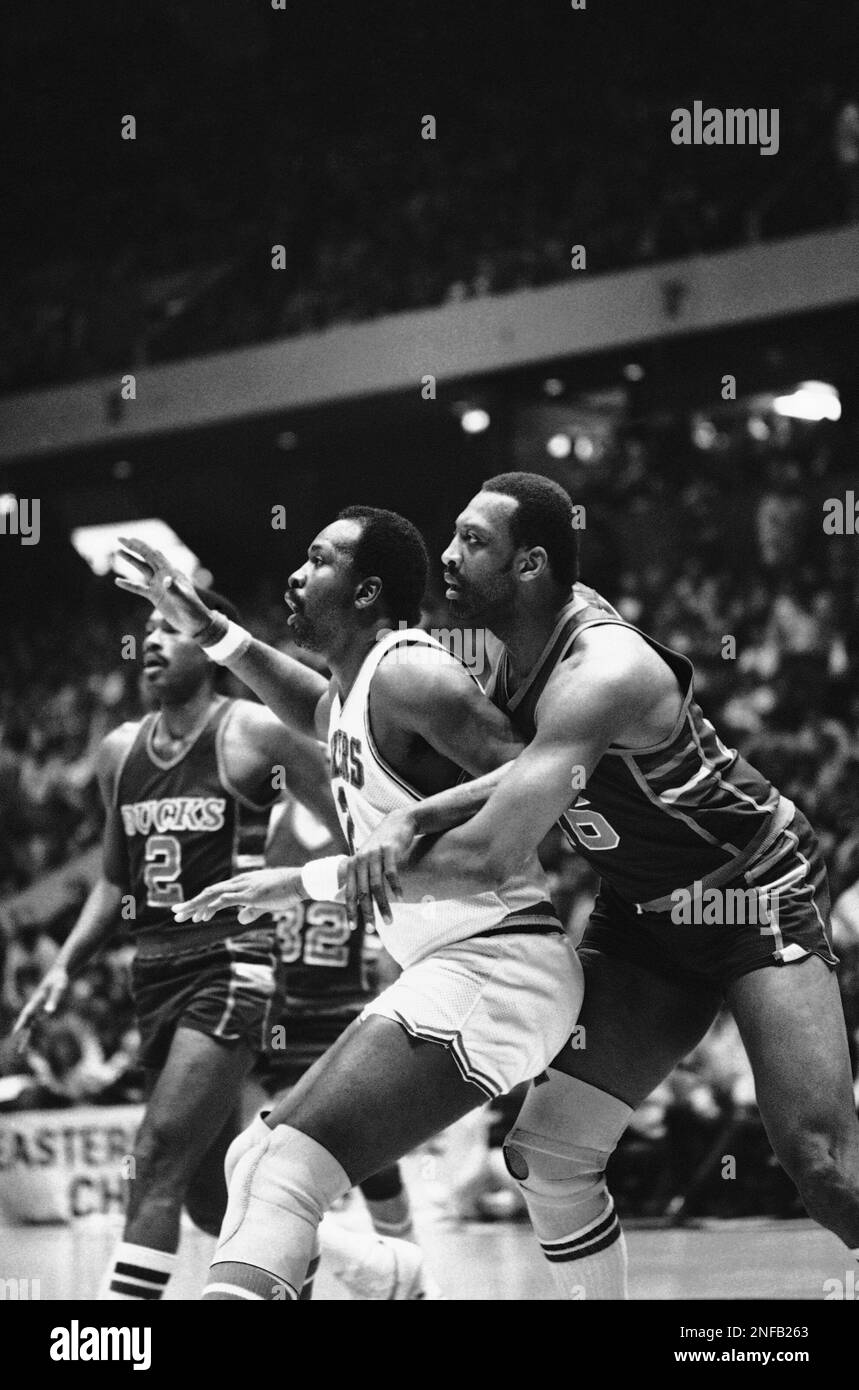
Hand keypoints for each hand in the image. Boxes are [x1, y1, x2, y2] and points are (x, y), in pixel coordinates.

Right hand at [12, 965, 69, 1043]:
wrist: (59, 972)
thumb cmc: (60, 979)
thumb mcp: (59, 988)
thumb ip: (54, 999)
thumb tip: (49, 1012)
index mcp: (37, 999)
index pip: (26, 1014)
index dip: (21, 1023)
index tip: (15, 1033)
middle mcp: (34, 1004)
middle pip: (26, 1021)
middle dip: (22, 1034)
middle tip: (19, 1049)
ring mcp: (37, 1006)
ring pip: (29, 1023)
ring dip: (26, 1034)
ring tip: (22, 1049)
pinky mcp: (41, 1006)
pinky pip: (34, 1020)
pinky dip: (31, 1028)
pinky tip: (28, 1035)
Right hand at [114, 536, 212, 638]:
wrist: (194, 623)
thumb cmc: (193, 609)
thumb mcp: (184, 599)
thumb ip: (175, 590)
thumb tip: (166, 581)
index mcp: (171, 571)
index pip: (154, 554)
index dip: (142, 546)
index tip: (130, 539)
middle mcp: (164, 575)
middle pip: (146, 557)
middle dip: (133, 547)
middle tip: (119, 538)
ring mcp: (159, 585)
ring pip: (142, 569)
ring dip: (130, 560)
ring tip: (118, 552)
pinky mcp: (155, 597)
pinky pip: (139, 588)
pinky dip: (128, 584)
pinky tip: (117, 581)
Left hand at [172, 868, 304, 924]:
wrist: (300, 882)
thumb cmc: (286, 892)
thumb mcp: (266, 904)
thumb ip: (252, 911)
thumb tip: (240, 919)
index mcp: (241, 883)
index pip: (216, 892)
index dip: (201, 902)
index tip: (188, 912)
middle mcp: (239, 882)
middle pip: (209, 892)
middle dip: (191, 903)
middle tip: (175, 913)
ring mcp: (244, 887)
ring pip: (213, 895)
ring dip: (196, 906)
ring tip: (182, 915)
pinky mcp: (250, 894)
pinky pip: (227, 900)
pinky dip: (213, 907)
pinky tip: (203, 915)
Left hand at [344, 810, 416, 926]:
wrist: (399, 822)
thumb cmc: (382, 845)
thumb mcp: (367, 859)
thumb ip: (357, 876)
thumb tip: (345, 896)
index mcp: (353, 864)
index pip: (349, 892)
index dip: (350, 910)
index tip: (353, 928)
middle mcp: (361, 859)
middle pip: (362, 892)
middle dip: (367, 913)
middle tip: (371, 930)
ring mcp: (374, 854)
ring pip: (376, 885)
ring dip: (383, 906)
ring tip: (389, 921)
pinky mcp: (389, 849)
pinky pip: (391, 873)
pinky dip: (395, 887)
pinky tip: (401, 899)